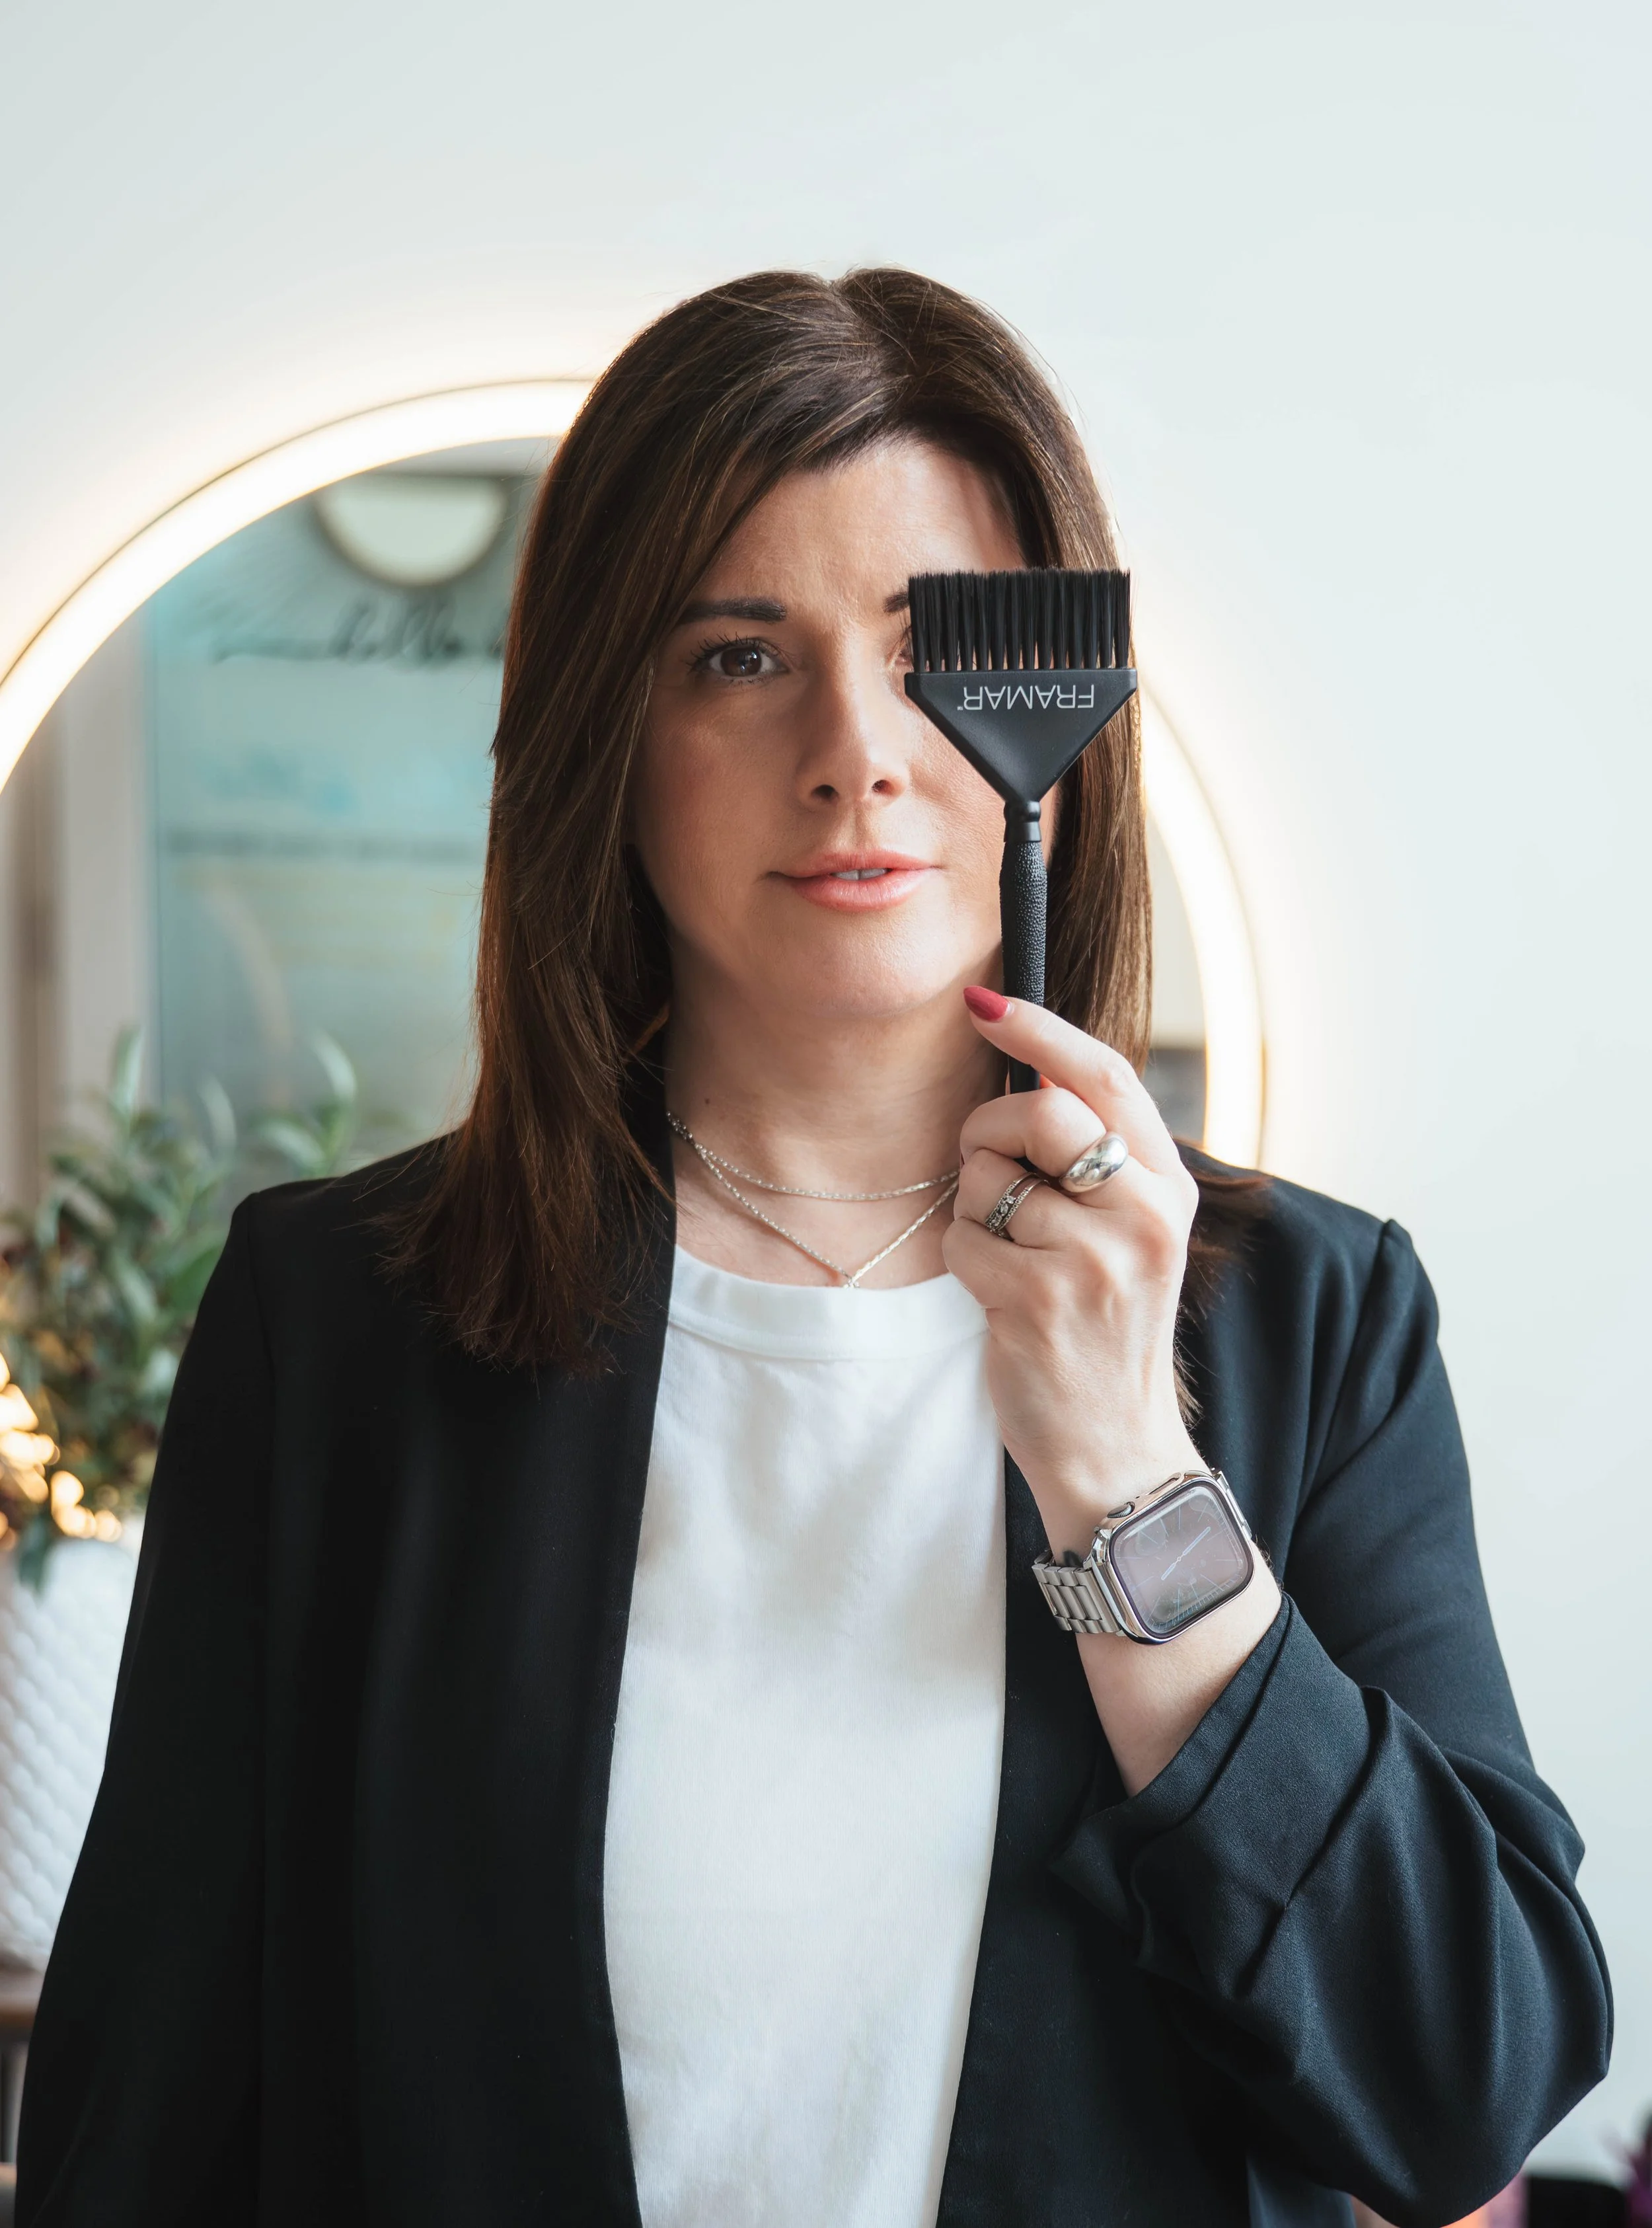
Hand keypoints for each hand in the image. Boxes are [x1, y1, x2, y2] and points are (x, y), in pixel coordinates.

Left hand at [943, 988, 1280, 1793]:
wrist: (1117, 1448)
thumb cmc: (1102, 1329)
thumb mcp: (1126, 1234)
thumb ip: (1092, 1158)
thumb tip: (1021, 1063)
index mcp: (1167, 1187)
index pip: (1105, 1075)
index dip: (1040, 1029)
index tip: (984, 1001)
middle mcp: (1142, 1214)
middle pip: (1035, 1110)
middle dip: (986, 1132)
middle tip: (989, 1176)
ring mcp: (1094, 1259)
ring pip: (986, 1177)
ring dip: (975, 1211)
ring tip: (1012, 1260)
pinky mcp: (1038, 1301)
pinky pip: (961, 1239)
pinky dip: (963, 1262)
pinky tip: (999, 1300)